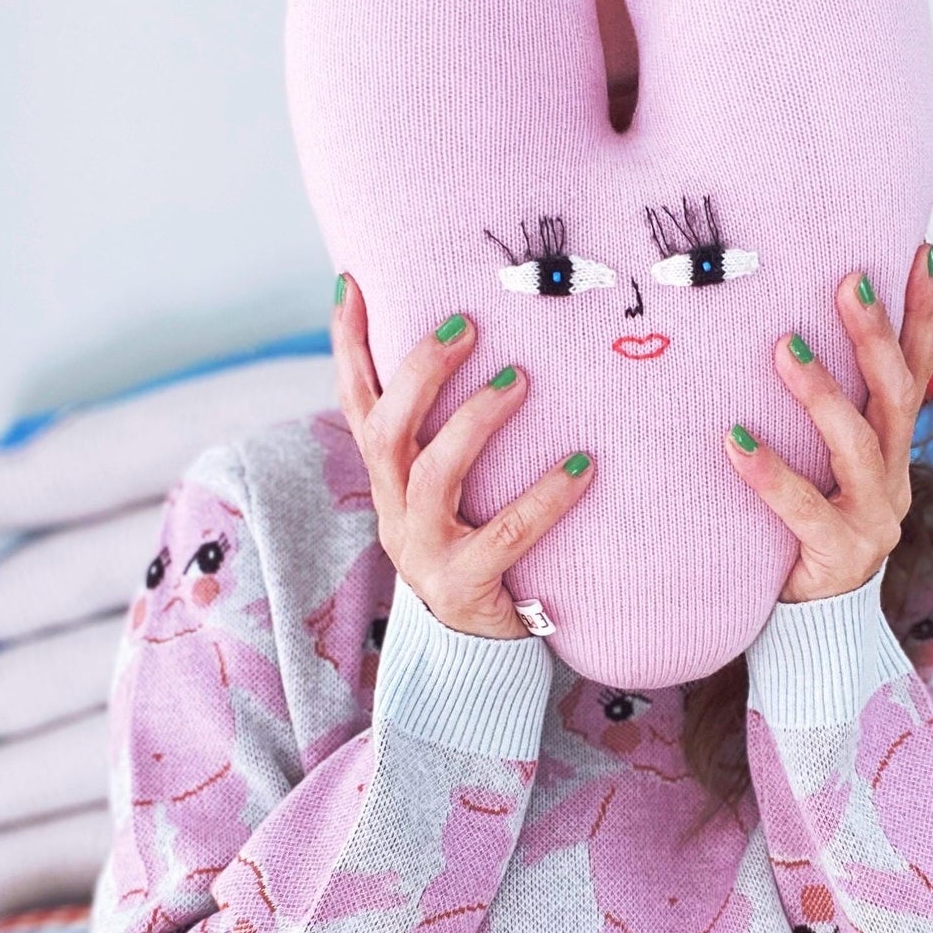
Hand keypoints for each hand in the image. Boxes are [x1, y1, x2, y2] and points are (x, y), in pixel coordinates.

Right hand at [331, 275, 594, 638]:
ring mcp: (425, 551)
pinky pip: (506, 537)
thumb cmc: (474, 545)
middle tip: (466, 325)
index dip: (347, 345)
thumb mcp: (446, 490)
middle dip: (419, 373)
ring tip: (520, 380)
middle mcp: (395, 511)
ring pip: (432, 477)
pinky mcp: (467, 586)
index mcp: (387, 480)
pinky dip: (546, 497)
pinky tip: (584, 466)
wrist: (474, 651)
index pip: (356, 402)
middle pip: (385, 432)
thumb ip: (446, 432)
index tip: (351, 281)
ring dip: (474, 423)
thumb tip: (480, 343)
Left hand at [725, 242, 932, 603]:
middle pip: (896, 397)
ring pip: (859, 447)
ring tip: (787, 346)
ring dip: (824, 394)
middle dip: (875, 336)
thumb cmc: (806, 527)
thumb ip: (826, 412)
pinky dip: (769, 473)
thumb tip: (787, 326)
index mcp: (896, 450)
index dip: (924, 313)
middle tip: (848, 281)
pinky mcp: (838, 556)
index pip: (918, 370)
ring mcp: (874, 519)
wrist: (815, 625)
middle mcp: (895, 478)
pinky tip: (735, 441)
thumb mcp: (825, 464)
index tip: (920, 252)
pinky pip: (803, 509)